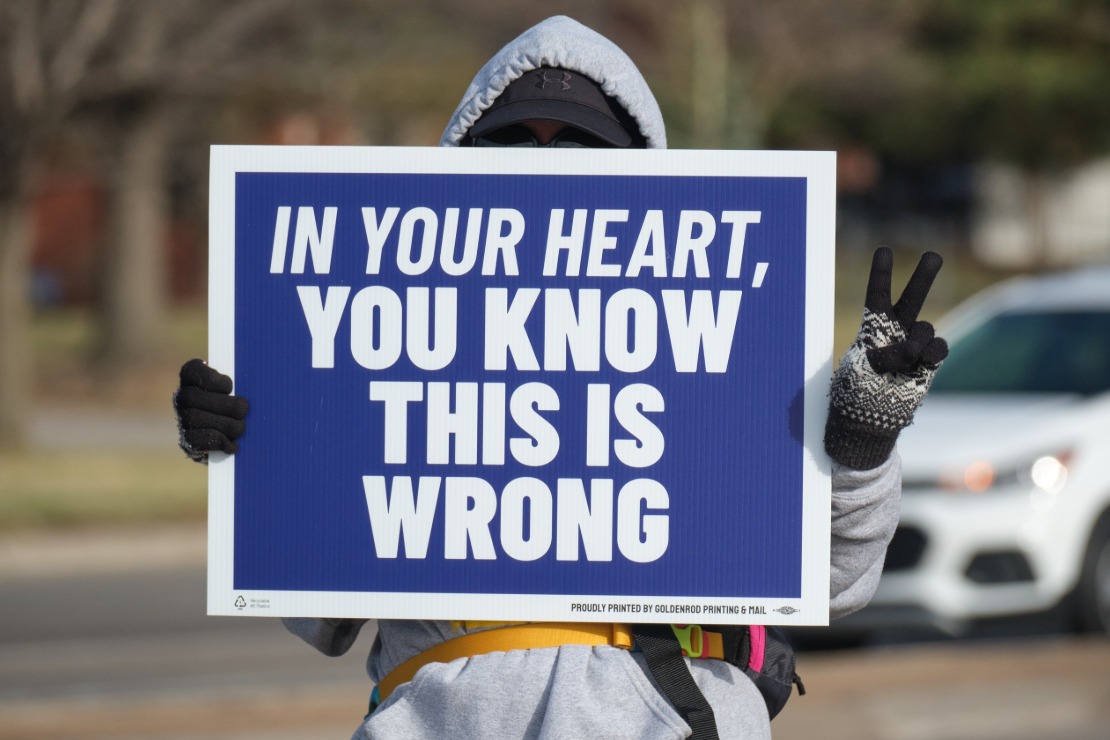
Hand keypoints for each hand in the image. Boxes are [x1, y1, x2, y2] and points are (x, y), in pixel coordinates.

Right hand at [173, 359, 248, 462]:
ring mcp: (183, 419)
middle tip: (243, 410)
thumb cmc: (241, 406)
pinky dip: (218, 441)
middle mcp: (182, 398)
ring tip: (240, 428)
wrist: (234, 437)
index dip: (211, 379)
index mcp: (194, 379)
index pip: (191, 371)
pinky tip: (232, 444)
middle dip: (224, 405)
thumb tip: (255, 380)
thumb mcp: (240, 390)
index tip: (230, 387)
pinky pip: (196, 440)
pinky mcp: (187, 441)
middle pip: (193, 397)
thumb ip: (240, 383)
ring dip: (225, 424)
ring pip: (194, 418)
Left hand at [824, 247, 948, 468]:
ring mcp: (915, 346)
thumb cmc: (853, 393)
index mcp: (871, 328)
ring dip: (914, 341)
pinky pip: (938, 348)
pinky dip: (932, 353)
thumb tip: (914, 349)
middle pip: (911, 298)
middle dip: (924, 277)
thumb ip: (887, 354)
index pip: (878, 296)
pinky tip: (921, 362)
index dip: (882, 274)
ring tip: (902, 361)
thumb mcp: (859, 371)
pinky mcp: (929, 364)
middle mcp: (896, 332)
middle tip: (934, 255)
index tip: (884, 251)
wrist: (868, 421)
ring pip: (925, 327)